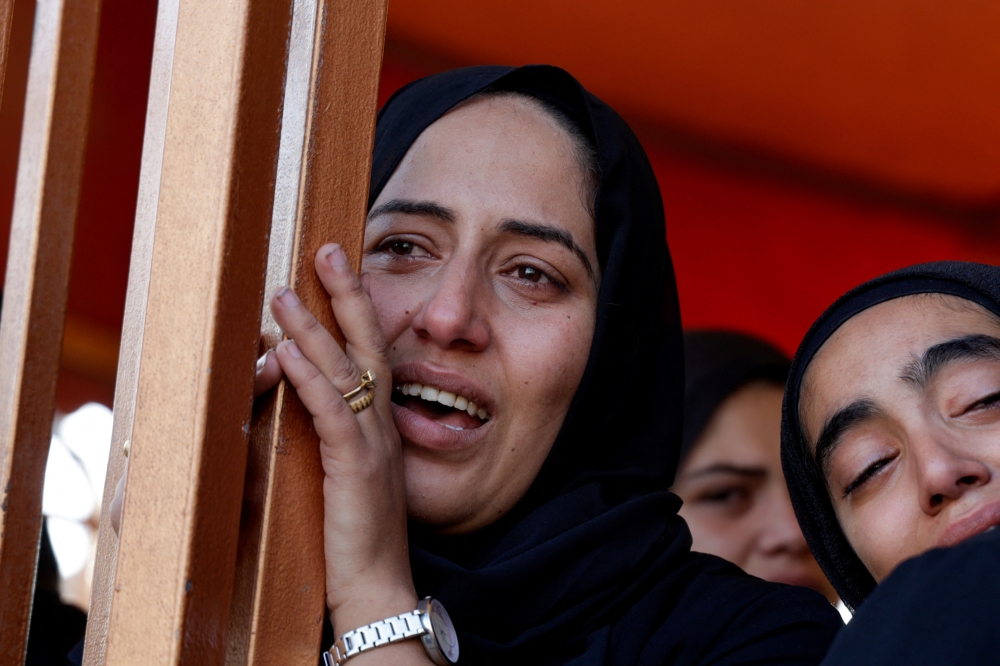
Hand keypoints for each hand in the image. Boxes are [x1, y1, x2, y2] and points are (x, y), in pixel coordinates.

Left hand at [267, 244, 423, 653]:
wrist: (378, 583)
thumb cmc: (358, 532)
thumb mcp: (346, 473)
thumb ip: (331, 435)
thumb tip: (297, 400)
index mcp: (380, 422)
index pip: (371, 352)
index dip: (356, 309)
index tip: (339, 271)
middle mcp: (381, 423)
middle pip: (368, 343)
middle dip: (347, 293)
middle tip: (326, 250)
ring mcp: (372, 441)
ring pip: (347, 369)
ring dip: (313, 327)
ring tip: (282, 292)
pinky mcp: (356, 465)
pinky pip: (332, 411)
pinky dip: (309, 378)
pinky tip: (287, 353)